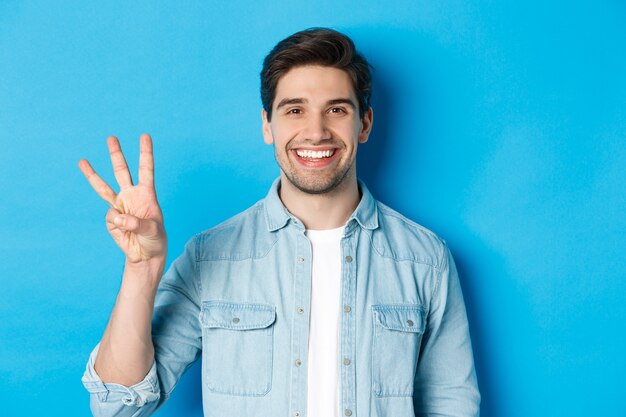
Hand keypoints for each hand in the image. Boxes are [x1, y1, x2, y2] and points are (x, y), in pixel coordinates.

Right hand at [78, 134, 166, 263]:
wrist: (145, 255)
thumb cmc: (155, 239)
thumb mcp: (153, 230)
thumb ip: (137, 223)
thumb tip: (117, 216)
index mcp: (147, 194)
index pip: (146, 169)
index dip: (145, 152)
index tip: (144, 136)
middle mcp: (131, 196)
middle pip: (122, 171)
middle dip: (116, 154)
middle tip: (111, 137)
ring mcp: (119, 206)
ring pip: (104, 187)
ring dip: (92, 174)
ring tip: (82, 161)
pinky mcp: (111, 219)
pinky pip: (111, 217)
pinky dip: (118, 224)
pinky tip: (125, 231)